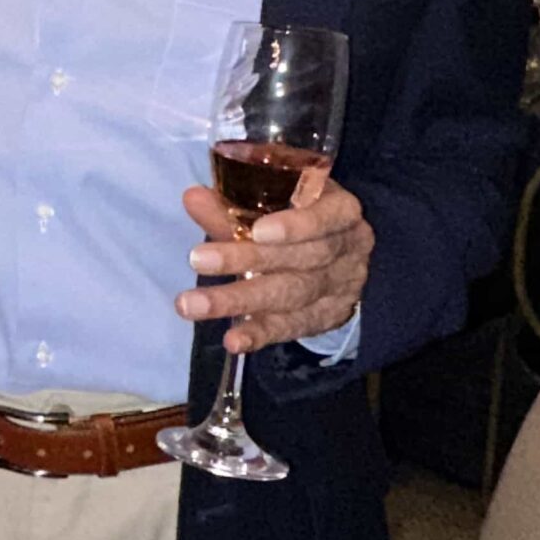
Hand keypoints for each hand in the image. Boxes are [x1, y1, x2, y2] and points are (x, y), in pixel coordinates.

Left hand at [179, 179, 370, 352]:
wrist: (336, 257)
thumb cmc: (296, 214)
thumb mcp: (275, 201)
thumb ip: (233, 204)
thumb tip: (193, 198)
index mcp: (342, 211)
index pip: (329, 217)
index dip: (296, 226)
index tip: (257, 231)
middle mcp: (347, 250)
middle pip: (302, 259)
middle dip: (247, 260)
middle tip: (197, 260)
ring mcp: (340, 288)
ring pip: (292, 296)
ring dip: (238, 300)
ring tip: (192, 304)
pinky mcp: (325, 319)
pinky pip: (291, 327)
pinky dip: (259, 334)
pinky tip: (232, 341)